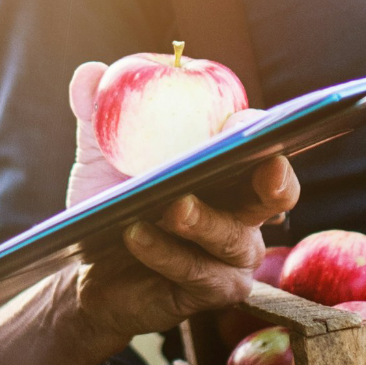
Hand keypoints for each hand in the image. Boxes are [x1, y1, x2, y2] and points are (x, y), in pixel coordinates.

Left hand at [54, 61, 297, 345]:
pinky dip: (165, 252)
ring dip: (199, 219)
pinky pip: (196, 272)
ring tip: (166, 205)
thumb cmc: (113, 203)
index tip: (248, 120)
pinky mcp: (213, 291)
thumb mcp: (101, 157)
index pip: (262, 144)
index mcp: (228, 168)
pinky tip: (135, 234)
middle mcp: (244, 210)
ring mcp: (233, 255)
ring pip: (231, 236)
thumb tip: (91, 73)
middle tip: (263, 164)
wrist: (88, 269)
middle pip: (277, 194)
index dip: (265, 132)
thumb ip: (99, 115)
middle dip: (275, 180)